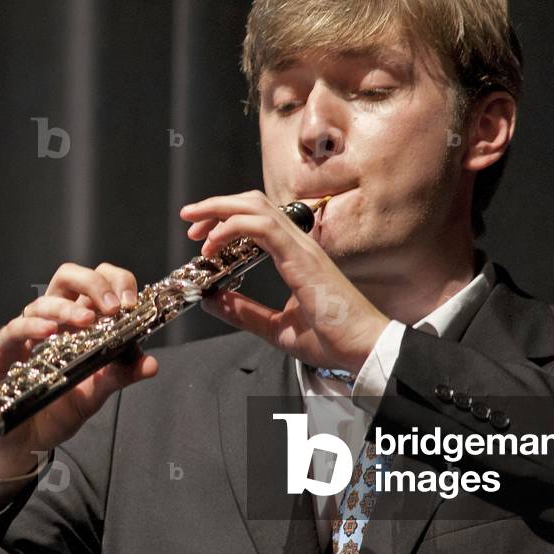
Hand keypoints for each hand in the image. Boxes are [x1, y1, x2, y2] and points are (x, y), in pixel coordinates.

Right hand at [0, 262, 157, 477]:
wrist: (27, 442)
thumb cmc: (60, 410)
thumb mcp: (98, 392)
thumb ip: (122, 374)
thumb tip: (151, 364)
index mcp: (79, 321)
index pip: (97, 282)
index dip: (115, 282)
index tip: (130, 302)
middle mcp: (54, 320)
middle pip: (68, 277)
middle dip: (93, 282)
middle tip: (112, 306)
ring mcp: (27, 333)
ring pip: (42, 301)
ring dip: (67, 308)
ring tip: (87, 321)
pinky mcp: (3, 351)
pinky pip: (13, 329)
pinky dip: (32, 326)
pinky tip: (49, 332)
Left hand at [180, 190, 388, 374]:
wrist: (363, 349)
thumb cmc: (333, 339)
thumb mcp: (276, 327)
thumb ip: (245, 312)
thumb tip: (213, 300)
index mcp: (296, 256)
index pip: (258, 219)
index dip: (227, 218)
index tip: (203, 235)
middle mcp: (299, 245)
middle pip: (253, 203)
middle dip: (217, 206)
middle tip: (190, 220)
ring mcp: (302, 248)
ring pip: (255, 207)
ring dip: (220, 210)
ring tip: (195, 226)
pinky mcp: (302, 257)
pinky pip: (262, 228)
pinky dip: (232, 228)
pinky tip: (213, 245)